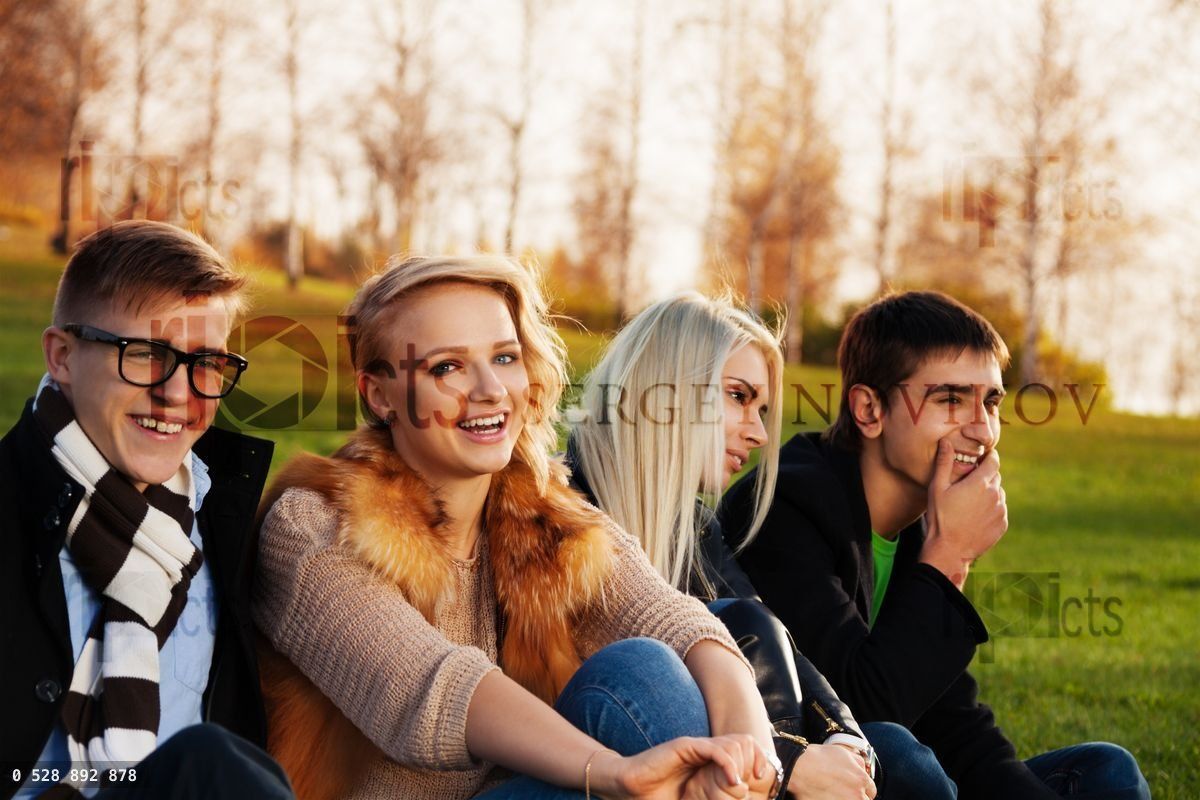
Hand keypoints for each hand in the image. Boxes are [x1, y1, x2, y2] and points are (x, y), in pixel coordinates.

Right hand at [593, 734, 770, 799]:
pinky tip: (732, 779)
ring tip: (741, 785)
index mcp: (709, 763)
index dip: (757, 762)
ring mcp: (696, 747)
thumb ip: (714, 799)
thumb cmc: (659, 797)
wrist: (631, 790)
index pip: (742, 754)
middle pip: (742, 745)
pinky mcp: (685, 746)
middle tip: (758, 779)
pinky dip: (727, 763)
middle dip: (755, 760)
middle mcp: (705, 751)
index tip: (762, 781)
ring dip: (742, 764)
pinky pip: (714, 749)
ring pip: (731, 745)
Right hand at [786, 742, 876, 799]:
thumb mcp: (843, 752)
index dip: (863, 789)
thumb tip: (862, 769)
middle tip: (844, 792)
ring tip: (833, 794)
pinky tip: (826, 796)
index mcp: (861, 780)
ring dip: (845, 798)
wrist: (798, 767)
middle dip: (855, 796)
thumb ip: (858, 763)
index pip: (871, 791)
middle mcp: (856, 795)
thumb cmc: (818, 758)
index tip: (855, 789)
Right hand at [920, 439, 1007, 587]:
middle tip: (968, 484)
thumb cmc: (940, 517)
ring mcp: (1000, 510)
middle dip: (984, 476)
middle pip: (995, 476)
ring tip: (970, 503)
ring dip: (988, 493)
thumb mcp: (937, 488)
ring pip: (998, 493)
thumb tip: (946, 441)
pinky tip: (975, 516)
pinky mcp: (1002, 524)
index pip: (994, 460)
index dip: (989, 457)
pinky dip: (990, 509)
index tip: (983, 458)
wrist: (950, 550)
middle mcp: (995, 494)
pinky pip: (999, 509)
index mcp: (980, 483)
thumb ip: (944, 463)